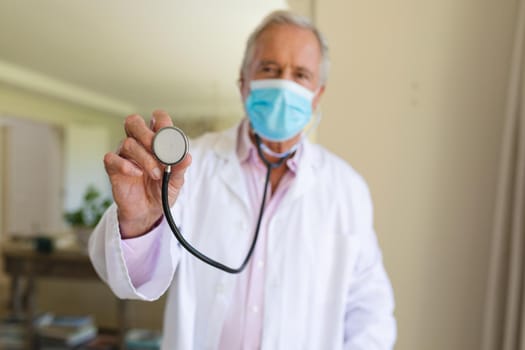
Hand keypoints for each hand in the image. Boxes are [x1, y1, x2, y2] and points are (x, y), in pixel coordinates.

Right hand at [103, 110, 191, 237]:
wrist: (148, 212)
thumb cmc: (161, 190)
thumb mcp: (176, 181)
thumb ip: (180, 168)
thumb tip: (187, 157)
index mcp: (156, 141)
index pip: (157, 118)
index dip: (162, 122)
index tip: (169, 136)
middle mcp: (138, 143)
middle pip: (134, 122)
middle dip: (146, 133)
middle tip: (157, 149)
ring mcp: (124, 154)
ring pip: (127, 143)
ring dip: (145, 158)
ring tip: (156, 174)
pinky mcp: (113, 168)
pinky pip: (112, 158)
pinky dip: (125, 165)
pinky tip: (137, 174)